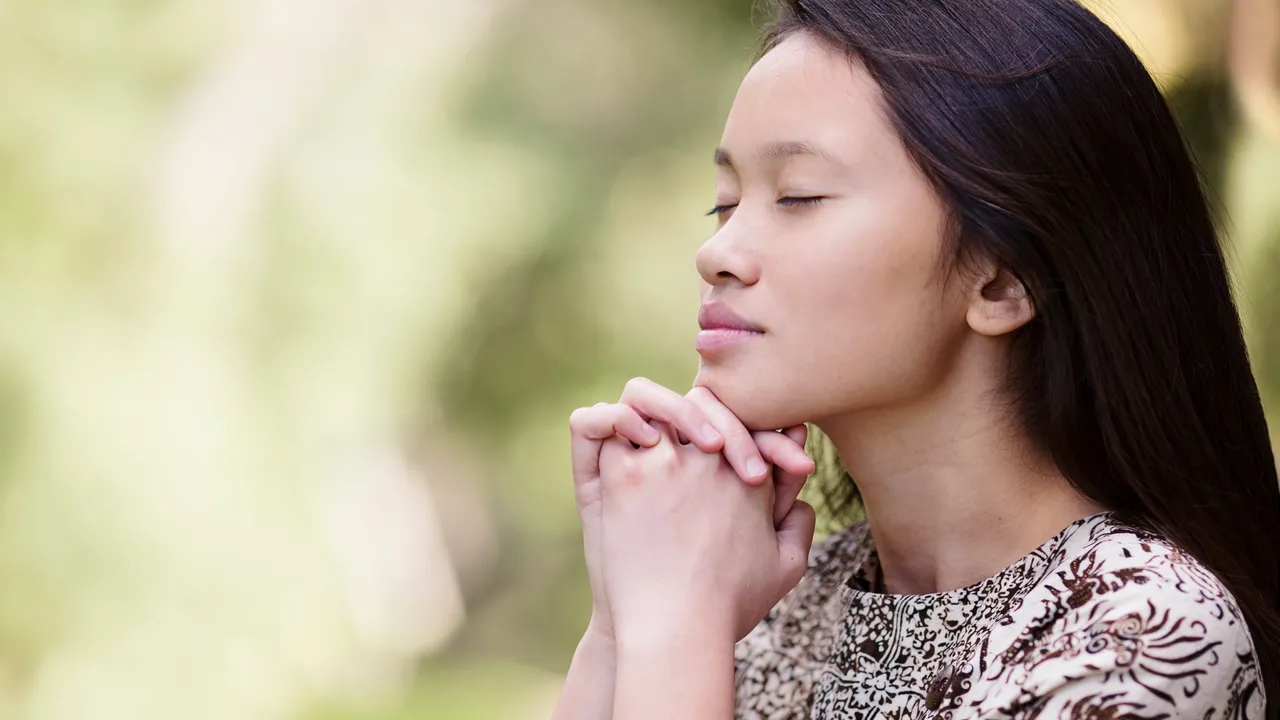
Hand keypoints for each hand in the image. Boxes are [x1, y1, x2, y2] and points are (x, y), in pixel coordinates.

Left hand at [597, 419, 816, 646]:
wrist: (676, 630)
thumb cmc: (729, 606)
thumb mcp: (786, 568)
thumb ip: (800, 525)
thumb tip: (800, 496)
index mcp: (752, 476)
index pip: (749, 422)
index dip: (739, 426)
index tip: (724, 447)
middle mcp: (713, 460)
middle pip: (705, 403)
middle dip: (699, 413)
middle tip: (687, 435)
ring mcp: (668, 463)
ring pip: (657, 405)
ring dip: (652, 413)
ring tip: (647, 435)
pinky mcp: (627, 477)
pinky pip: (612, 429)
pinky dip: (612, 429)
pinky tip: (618, 450)